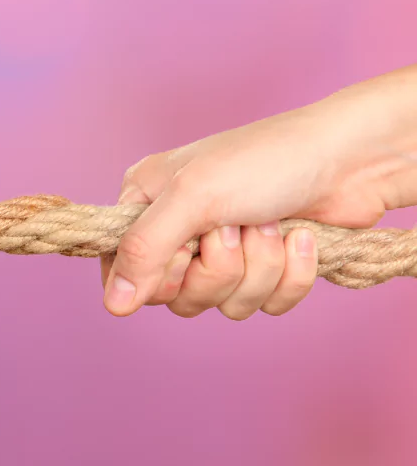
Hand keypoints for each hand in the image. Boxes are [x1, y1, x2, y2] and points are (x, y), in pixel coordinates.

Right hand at [101, 65, 416, 318]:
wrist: (351, 158)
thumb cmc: (266, 160)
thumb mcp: (192, 199)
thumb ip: (143, 251)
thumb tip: (112, 307)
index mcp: (145, 203)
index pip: (123, 273)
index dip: (159, 274)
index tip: (185, 249)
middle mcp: (178, 229)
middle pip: (178, 297)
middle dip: (219, 269)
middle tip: (235, 228)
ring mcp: (224, 251)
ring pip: (224, 303)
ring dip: (259, 268)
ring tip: (270, 224)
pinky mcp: (266, 268)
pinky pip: (266, 304)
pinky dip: (290, 275)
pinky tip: (299, 238)